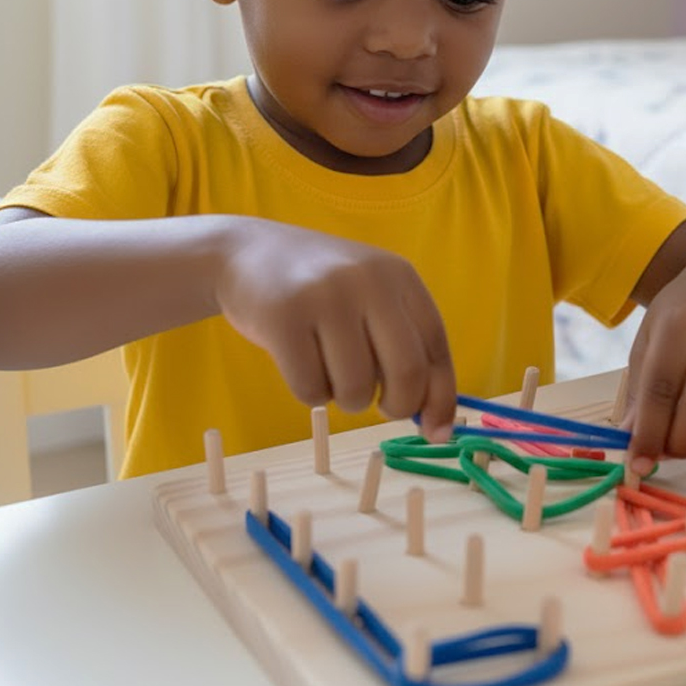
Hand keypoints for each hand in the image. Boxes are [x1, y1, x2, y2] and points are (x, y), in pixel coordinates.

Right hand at [214, 219, 455, 439]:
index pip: (435, 346)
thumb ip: (402, 347)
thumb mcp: (369, 297)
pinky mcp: (284, 318)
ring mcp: (325, 296)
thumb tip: (437, 426)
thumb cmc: (319, 290)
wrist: (245, 252)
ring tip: (328, 370)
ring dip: (345, 399)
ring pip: (356, 388)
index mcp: (399, 276)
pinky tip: (298, 362)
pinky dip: (309, 392)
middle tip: (379, 407)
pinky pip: (310, 389)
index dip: (440, 397)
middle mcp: (369, 281)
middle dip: (397, 406)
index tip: (436, 433)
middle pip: (406, 372)